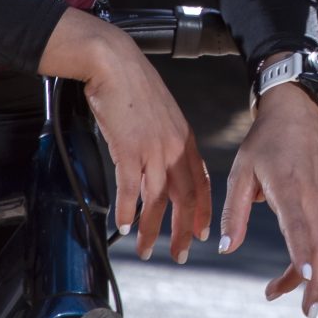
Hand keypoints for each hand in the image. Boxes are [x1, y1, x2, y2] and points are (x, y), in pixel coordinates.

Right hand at [40, 7, 210, 261]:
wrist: (114, 62)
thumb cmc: (132, 84)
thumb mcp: (162, 111)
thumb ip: (166, 137)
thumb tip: (161, 158)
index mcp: (185, 138)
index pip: (201, 183)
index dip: (203, 211)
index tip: (201, 232)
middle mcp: (174, 147)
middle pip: (185, 199)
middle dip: (183, 231)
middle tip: (179, 255)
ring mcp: (153, 149)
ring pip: (157, 201)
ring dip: (151, 230)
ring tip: (144, 249)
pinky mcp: (129, 149)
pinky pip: (131, 190)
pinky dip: (127, 212)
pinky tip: (123, 226)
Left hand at [218, 85, 317, 316]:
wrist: (300, 114)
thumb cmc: (265, 142)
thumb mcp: (240, 171)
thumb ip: (235, 212)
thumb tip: (225, 249)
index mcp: (291, 189)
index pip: (302, 227)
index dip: (305, 255)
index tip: (308, 278)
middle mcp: (315, 197)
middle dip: (316, 283)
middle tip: (307, 313)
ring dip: (309, 274)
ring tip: (275, 290)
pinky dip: (315, 257)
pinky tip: (298, 267)